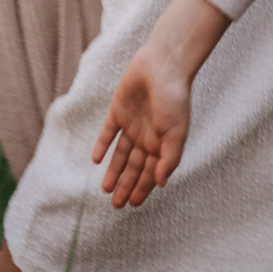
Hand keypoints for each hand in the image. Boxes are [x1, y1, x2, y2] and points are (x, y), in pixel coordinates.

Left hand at [93, 43, 192, 208]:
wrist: (163, 66)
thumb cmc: (174, 98)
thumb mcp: (176, 133)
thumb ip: (169, 159)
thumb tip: (160, 184)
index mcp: (162, 143)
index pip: (150, 172)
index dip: (142, 188)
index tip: (134, 204)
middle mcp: (146, 137)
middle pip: (134, 167)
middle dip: (126, 186)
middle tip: (116, 205)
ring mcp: (132, 124)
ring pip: (120, 154)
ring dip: (113, 171)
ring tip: (106, 190)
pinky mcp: (118, 111)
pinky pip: (109, 133)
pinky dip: (102, 146)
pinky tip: (96, 160)